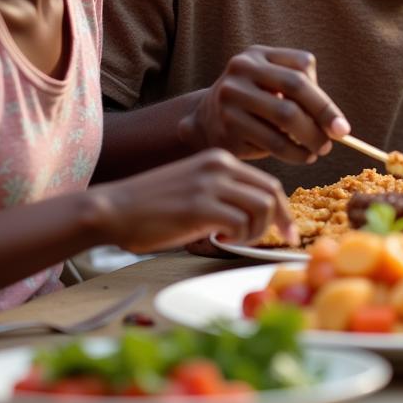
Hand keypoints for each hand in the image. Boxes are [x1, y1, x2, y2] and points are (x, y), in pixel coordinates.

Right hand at [93, 148, 298, 251]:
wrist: (113, 209)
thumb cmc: (153, 207)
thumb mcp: (196, 188)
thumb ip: (226, 195)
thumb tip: (260, 217)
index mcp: (220, 160)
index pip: (268, 183)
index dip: (283, 210)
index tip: (288, 232)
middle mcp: (219, 166)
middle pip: (272, 194)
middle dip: (280, 222)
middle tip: (278, 242)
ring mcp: (210, 184)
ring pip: (261, 208)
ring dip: (255, 232)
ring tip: (233, 239)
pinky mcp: (200, 206)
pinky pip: (240, 223)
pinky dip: (237, 237)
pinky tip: (216, 237)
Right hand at [179, 46, 349, 163]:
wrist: (205, 123)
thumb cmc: (254, 106)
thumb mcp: (271, 88)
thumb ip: (301, 96)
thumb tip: (338, 126)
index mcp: (258, 54)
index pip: (302, 65)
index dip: (325, 98)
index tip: (340, 125)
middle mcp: (242, 68)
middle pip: (295, 87)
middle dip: (323, 114)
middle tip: (339, 137)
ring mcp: (231, 95)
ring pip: (285, 116)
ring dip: (310, 137)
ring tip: (320, 150)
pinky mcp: (227, 124)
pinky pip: (272, 141)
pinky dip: (294, 152)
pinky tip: (302, 157)